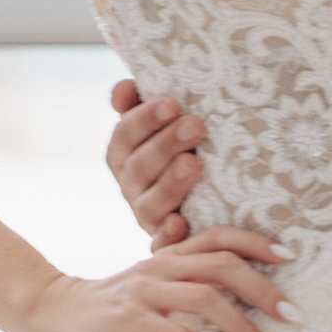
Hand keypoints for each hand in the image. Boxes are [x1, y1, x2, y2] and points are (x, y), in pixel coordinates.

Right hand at [22, 226, 297, 331]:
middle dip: (263, 288)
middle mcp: (162, 265)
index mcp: (170, 254)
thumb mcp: (153, 285)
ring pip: (205, 297)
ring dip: (242, 325)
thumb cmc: (114, 304)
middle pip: (223, 264)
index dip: (257, 242)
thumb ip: (186, 281)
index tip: (292, 257)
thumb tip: (235, 292)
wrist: (53, 312)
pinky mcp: (127, 318)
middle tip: (293, 315)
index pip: (220, 236)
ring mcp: (144, 290)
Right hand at [107, 78, 199, 247]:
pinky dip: (169, 236)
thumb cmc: (183, 149)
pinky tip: (180, 223)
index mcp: (126, 154)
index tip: (172, 104)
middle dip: (166, 144)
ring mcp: (148, 215)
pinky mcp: (165, 241)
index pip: (125, 135)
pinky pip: (162, 244)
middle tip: (195, 125)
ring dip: (171, 184)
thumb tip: (123, 88)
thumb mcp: (164, 125)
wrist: (207, 201)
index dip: (145, 119)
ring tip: (193, 163)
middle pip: (140, 166)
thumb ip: (141, 105)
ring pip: (150, 204)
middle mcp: (131, 185)